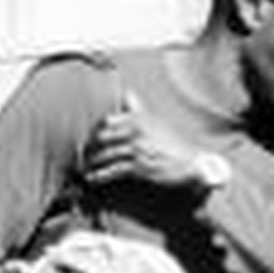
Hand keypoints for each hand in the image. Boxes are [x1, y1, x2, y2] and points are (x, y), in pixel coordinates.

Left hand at [83, 93, 199, 192]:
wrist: (192, 165)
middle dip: (90, 147)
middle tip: (81, 154)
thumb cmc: (175, 144)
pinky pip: (114, 170)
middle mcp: (135, 131)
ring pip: (106, 154)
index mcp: (138, 117)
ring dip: (93, 162)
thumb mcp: (157, 121)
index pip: (107, 122)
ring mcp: (136, 149)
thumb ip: (138, 108)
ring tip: (84, 168)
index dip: (96, 131)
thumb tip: (126, 93)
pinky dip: (101, 176)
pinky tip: (93, 179)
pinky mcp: (138, 167)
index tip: (89, 138)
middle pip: (102, 137)